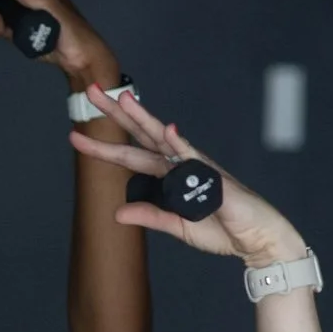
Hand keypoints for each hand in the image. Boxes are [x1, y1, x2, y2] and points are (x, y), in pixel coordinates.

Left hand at [68, 93, 304, 268]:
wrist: (257, 239)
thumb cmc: (222, 229)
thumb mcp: (177, 226)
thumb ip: (150, 216)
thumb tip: (117, 212)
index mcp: (169, 176)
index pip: (130, 156)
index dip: (102, 147)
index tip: (75, 136)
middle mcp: (180, 164)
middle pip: (141, 135)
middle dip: (116, 115)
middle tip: (91, 92)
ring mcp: (197, 167)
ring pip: (164, 137)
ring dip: (143, 118)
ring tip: (122, 98)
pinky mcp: (214, 178)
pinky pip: (195, 159)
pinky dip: (180, 144)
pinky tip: (167, 129)